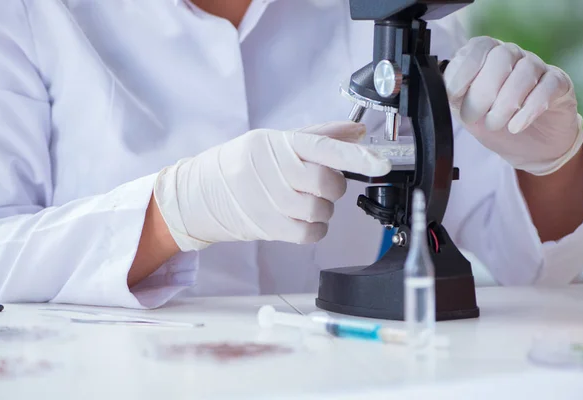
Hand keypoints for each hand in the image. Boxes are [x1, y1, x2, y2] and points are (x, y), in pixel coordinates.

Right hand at [153, 122, 391, 250]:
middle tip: (324, 184)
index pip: (324, 148)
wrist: (202, 192)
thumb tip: (358, 132)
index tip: (381, 163)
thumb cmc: (245, 163)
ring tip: (307, 200)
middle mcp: (273, 170)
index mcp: (279, 143)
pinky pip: (310, 234)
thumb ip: (320, 137)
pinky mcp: (267, 227)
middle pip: (326, 183)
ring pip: (320, 210)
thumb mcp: (276, 140)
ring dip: (324, 208)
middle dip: (334, 186)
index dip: (356, 156)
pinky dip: (316, 228)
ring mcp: (268, 200)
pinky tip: (305, 218)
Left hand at [445, 36, 582, 175]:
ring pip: (525, 72)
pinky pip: (547, 87)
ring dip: (505, 103)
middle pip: (500, 58)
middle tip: (473, 117)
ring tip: (495, 124)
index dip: (463, 69)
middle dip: (482, 92)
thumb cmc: (493, 123)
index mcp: (486, 57)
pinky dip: (529, 109)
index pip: (477, 47)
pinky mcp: (558, 84)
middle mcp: (512, 56)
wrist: (526, 146)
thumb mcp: (466, 111)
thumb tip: (442, 90)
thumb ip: (455, 97)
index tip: (453, 94)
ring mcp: (537, 68)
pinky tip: (516, 126)